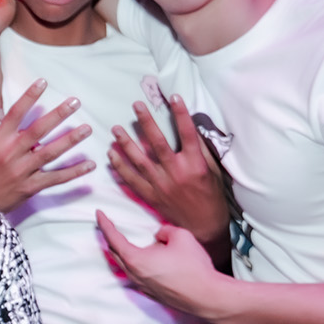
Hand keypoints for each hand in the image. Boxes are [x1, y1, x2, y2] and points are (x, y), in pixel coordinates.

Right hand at [0, 81, 94, 211]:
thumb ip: (10, 135)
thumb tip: (34, 121)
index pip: (15, 113)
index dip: (29, 96)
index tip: (43, 82)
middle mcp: (11, 153)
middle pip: (38, 130)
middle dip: (58, 115)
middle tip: (75, 102)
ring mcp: (22, 170)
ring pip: (50, 152)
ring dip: (70, 140)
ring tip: (86, 129)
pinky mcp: (31, 187)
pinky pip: (56, 178)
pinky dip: (73, 172)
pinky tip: (89, 165)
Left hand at [96, 210, 236, 321]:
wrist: (207, 296)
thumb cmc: (194, 267)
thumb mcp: (181, 236)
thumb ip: (164, 230)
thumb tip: (158, 236)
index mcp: (136, 260)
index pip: (113, 239)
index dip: (104, 224)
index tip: (99, 214)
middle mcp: (135, 275)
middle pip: (115, 254)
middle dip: (110, 238)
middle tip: (108, 225)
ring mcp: (143, 287)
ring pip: (126, 266)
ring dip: (123, 252)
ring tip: (127, 240)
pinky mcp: (153, 294)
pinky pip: (138, 275)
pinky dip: (136, 264)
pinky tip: (145, 259)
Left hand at [107, 93, 229, 242]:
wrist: (204, 227)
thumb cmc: (211, 195)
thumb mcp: (213, 171)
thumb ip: (200, 150)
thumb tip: (191, 126)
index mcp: (195, 165)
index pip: (188, 134)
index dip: (181, 114)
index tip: (173, 96)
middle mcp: (177, 174)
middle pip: (158, 144)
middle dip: (146, 122)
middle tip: (136, 105)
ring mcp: (162, 186)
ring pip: (140, 161)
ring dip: (126, 143)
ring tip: (115, 129)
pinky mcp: (151, 196)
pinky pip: (131, 180)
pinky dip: (120, 167)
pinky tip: (111, 154)